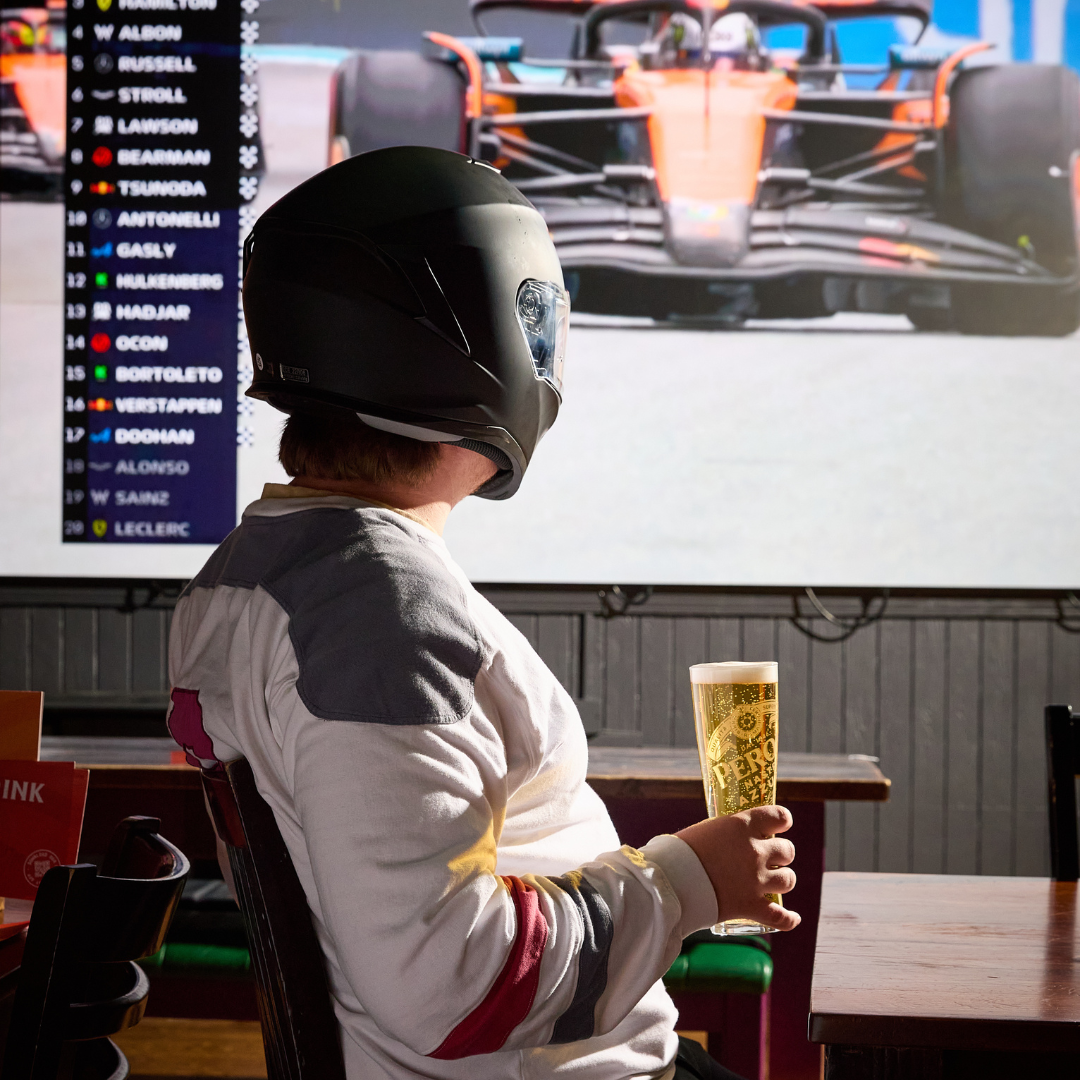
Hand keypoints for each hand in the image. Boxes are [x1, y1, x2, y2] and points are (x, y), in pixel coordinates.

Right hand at [675, 805, 799, 931]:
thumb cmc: (679, 851)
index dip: (782, 821)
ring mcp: (756, 880)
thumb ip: (726, 835)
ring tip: (772, 882)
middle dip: (780, 854)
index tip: (780, 825)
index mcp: (743, 825)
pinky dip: (788, 919)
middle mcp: (755, 851)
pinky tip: (792, 918)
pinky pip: (780, 917)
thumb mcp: (706, 830)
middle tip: (769, 858)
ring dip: (782, 880)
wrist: (668, 881)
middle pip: (787, 851)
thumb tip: (730, 841)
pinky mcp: (751, 906)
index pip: (779, 816)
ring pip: (788, 880)